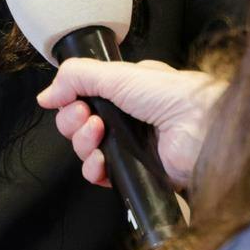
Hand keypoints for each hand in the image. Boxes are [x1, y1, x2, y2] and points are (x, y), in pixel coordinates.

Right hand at [37, 57, 224, 193]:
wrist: (202, 129)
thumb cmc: (174, 96)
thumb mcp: (118, 74)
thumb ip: (77, 77)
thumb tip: (46, 94)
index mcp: (126, 90)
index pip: (83, 97)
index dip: (70, 100)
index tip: (70, 99)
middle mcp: (127, 118)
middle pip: (79, 124)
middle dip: (73, 121)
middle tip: (85, 116)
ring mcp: (130, 146)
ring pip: (86, 150)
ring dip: (82, 143)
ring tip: (97, 133)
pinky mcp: (134, 172)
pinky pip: (100, 175)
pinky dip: (94, 169)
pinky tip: (100, 160)